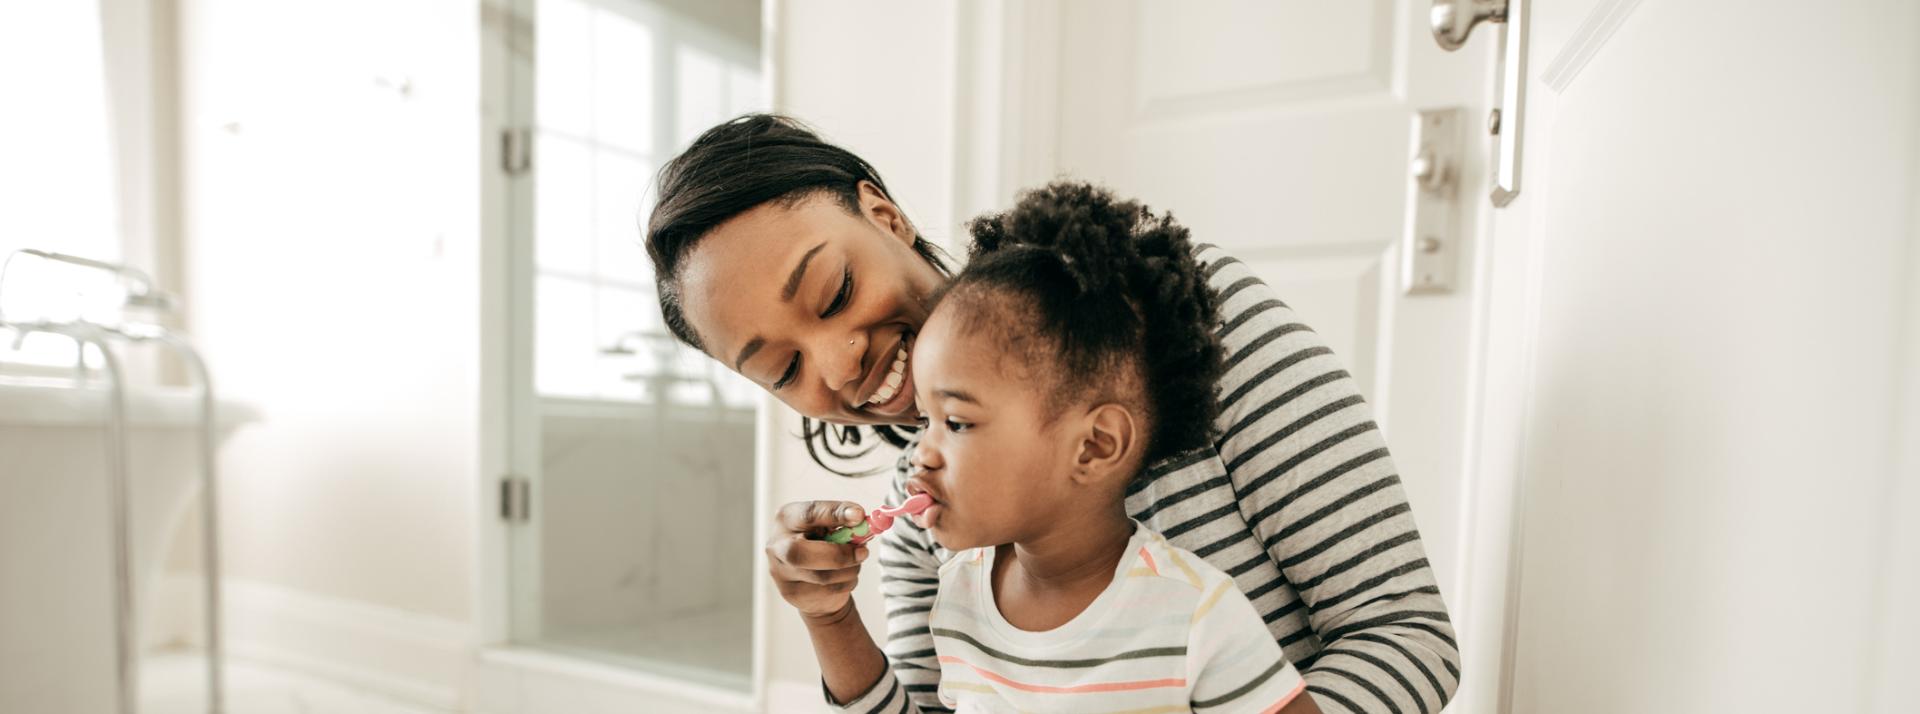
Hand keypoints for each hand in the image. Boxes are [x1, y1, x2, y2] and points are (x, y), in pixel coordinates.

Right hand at [767, 500, 869, 622]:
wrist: (812, 578)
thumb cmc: (823, 544)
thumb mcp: (830, 527)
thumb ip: (843, 523)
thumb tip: (860, 521)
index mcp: (787, 519)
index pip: (809, 514)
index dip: (835, 514)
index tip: (859, 516)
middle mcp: (777, 545)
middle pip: (801, 553)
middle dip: (838, 554)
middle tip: (862, 552)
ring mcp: (781, 572)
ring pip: (821, 576)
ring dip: (849, 570)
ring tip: (855, 562)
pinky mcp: (792, 593)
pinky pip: (828, 591)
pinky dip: (846, 583)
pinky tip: (845, 577)